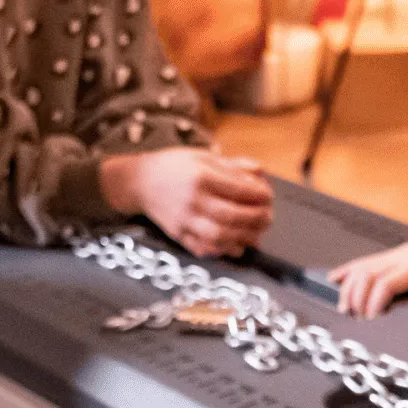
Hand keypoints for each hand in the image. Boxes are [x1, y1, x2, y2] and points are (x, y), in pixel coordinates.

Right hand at [100, 149, 272, 258]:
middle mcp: (191, 200)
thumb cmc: (174, 167)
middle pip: (230, 215)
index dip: (258, 195)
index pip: (237, 189)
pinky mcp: (178, 235)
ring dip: (242, 238)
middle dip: (255, 219)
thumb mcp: (203, 157)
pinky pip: (203, 248)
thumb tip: (260, 171)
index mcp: (199, 177)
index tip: (268, 196)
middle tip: (267, 218)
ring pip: (219, 236)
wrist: (140, 182)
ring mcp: (184, 220)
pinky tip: (236, 247)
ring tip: (256, 235)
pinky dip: (223, 250)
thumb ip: (232, 166)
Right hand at [329, 217, 407, 316]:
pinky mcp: (383, 258)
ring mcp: (387, 258)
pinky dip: (344, 271)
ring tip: (344, 309)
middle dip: (355, 299)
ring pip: (359, 269)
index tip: (372, 319)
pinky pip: (359, 262)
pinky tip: (332, 280)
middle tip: (355, 320)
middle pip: (366, 276)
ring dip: (347, 289)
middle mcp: (396, 261)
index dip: (375, 302)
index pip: (386, 283)